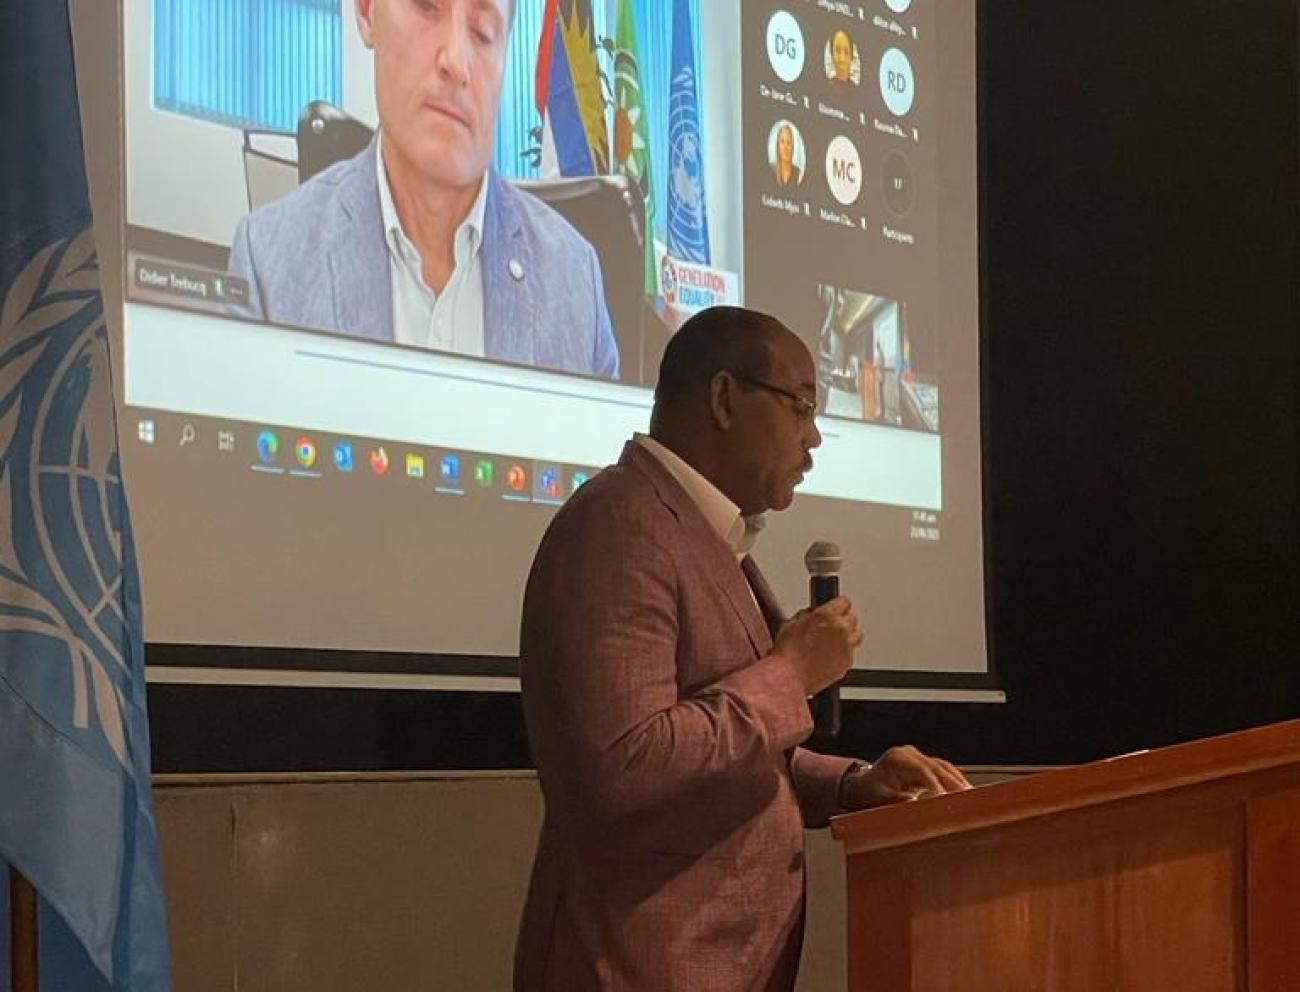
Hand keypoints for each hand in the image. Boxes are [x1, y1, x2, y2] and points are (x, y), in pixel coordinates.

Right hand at [772, 596, 862, 694]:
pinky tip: (830, 654)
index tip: (834, 609)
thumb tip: (812, 614)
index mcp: (827, 615)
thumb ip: (807, 615)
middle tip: (830, 627)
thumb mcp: (791, 623)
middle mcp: (840, 629)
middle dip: (842, 620)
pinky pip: (851, 652)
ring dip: (847, 635)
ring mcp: (846, 646)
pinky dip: (843, 652)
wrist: (789, 676)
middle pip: (852, 618)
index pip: (843, 602)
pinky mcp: (848, 662)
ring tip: (833, 641)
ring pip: (856, 634)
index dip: (837, 606)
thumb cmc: (788, 653)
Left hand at [840, 745, 970, 809]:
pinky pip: (944, 772)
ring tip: (972, 798)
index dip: (935, 784)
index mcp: (897, 758)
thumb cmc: (869, 792)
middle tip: (968, 798)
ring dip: (959, 782)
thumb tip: (913, 803)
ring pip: (944, 767)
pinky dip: (955, 783)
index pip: (921, 770)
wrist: (864, 786)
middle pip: (937, 767)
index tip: (945, 798)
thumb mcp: (877, 797)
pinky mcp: (925, 766)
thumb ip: (895, 799)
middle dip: (953, 783)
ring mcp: (918, 758)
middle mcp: (909, 754)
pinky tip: (966, 794)